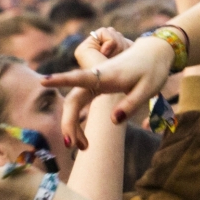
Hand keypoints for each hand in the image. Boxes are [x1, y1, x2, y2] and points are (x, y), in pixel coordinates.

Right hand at [44, 34, 174, 149]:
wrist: (155, 52)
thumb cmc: (153, 69)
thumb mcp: (149, 88)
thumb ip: (131, 104)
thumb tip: (113, 121)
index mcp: (108, 75)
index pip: (80, 77)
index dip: (62, 79)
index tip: (44, 80)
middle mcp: (97, 77)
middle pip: (74, 99)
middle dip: (69, 123)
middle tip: (76, 147)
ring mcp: (96, 81)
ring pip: (75, 103)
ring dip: (73, 124)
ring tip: (84, 147)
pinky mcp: (98, 86)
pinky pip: (82, 103)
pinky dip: (79, 120)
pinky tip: (84, 138)